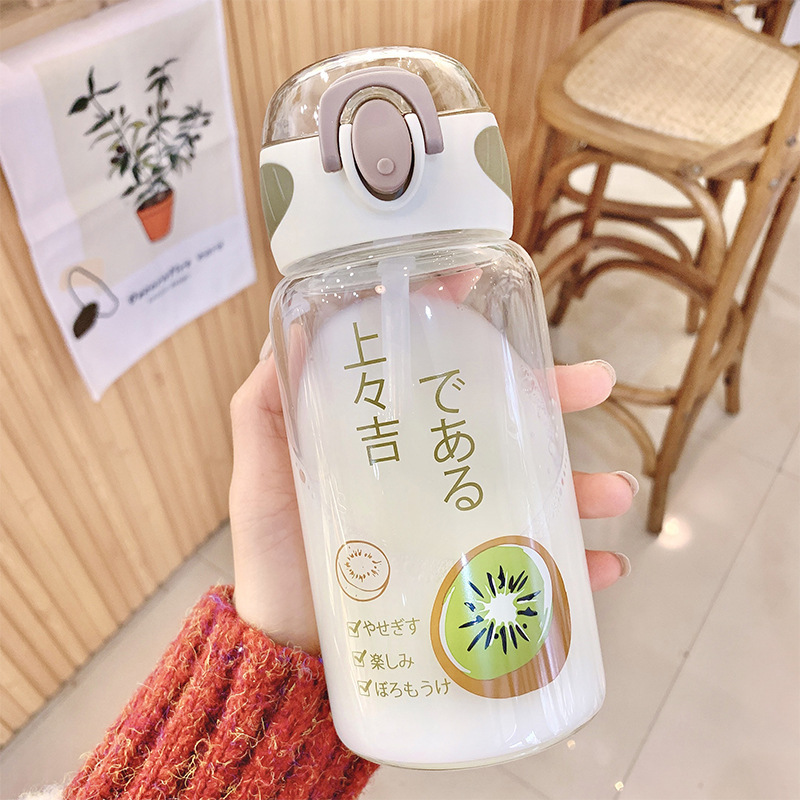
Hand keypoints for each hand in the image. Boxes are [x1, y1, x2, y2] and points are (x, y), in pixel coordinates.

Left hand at [230, 354, 633, 654]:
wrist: (289, 652)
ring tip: (614, 492)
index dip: (454, 321)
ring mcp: (454, 522)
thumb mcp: (260, 475)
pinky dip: (574, 569)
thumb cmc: (272, 558)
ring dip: (582, 484)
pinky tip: (604, 570)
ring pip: (533, 488)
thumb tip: (289, 330)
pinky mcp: (470, 575)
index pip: (428, 368)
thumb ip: (261, 410)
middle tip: (596, 385)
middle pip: (500, 419)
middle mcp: (428, 469)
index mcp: (386, 437)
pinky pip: (533, 565)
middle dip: (553, 396)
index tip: (479, 283)